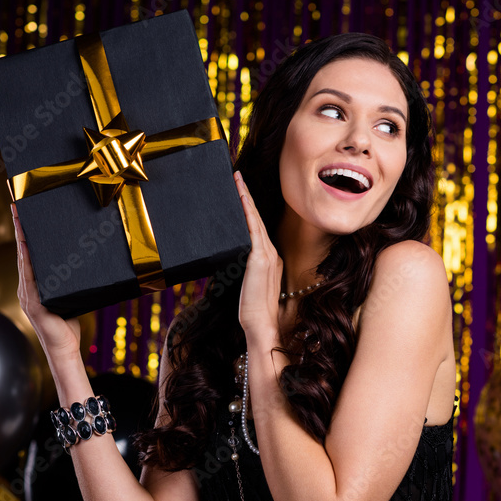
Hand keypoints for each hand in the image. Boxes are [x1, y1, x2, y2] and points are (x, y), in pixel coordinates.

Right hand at [12, 203, 82, 361]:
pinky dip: (27, 261)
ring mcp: (26, 295)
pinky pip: (29, 278)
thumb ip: (69, 281)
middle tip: (18, 205)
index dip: (24, 232)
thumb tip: (84, 262)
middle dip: (20, 228)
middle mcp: (26, 287)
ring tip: (20, 217)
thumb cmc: (68, 324)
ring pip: (23, 261)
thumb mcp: (69, 296)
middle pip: (22, 252)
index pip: (28, 254)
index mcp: (34, 285)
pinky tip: (26, 246)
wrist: (65, 349)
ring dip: (21, 238)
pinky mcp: (32, 303)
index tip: (22, 211)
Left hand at [234, 171, 282, 345]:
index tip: (242, 192)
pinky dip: (248, 212)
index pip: (257, 228)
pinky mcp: (260, 259)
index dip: (249, 209)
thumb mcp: (246, 285)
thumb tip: (228, 258)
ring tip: (237, 180)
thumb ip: (242, 270)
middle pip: (257, 218)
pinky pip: (253, 229)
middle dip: (247, 196)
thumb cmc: (251, 310)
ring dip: (245, 198)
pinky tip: (241, 199)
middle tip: (237, 176)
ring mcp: (268, 255)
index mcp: (270, 259)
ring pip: (255, 219)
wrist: (260, 323)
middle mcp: (272, 253)